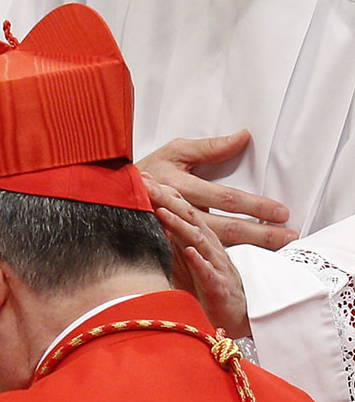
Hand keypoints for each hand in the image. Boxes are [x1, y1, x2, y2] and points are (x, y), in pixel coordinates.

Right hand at [136, 130, 296, 249]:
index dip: (253, 206)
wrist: (113, 193)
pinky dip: (224, 259)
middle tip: (287, 236)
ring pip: (215, 243)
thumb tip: (243, 137)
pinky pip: (199, 253)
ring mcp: (172, 230)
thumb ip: (210, 147)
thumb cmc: (149, 169)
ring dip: (249, 248)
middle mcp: (177, 210)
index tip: (280, 211)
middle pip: (224, 227)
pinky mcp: (169, 244)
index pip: (223, 198)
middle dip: (259, 233)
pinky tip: (243, 264)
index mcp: (179, 185)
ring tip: (276, 249)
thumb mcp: (175, 151)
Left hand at [144, 175, 250, 338]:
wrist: (233, 317)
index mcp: (197, 235)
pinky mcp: (218, 287)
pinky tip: (189, 252)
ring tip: (162, 212)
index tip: (142, 177)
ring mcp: (214, 264)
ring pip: (197, 240)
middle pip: (188, 216)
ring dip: (180, 225)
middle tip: (148, 184)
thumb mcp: (180, 257)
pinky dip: (199, 261)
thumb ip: (165, 237)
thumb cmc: (203, 286)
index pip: (180, 207)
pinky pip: (208, 273)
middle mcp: (207, 245)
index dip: (162, 192)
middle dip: (167, 199)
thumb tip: (143, 216)